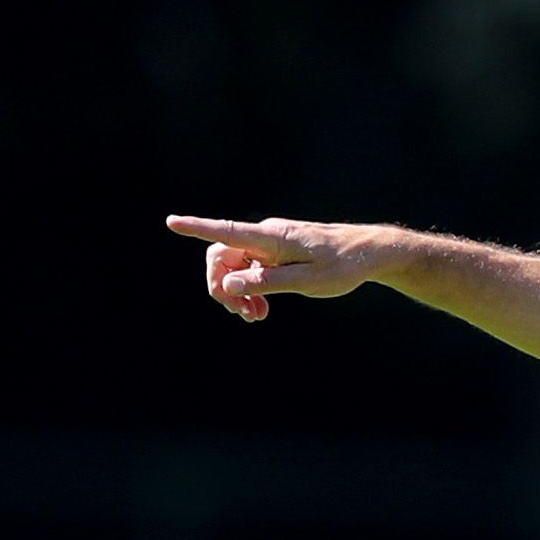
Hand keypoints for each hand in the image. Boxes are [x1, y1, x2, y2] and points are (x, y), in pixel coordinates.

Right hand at [165, 216, 390, 321]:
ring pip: (235, 266)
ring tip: (255, 317)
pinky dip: (250, 289)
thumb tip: (228, 283)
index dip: (197, 228)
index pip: (226, 232)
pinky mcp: (276, 252)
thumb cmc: (342, 266)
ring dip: (237, 293)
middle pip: (222, 257)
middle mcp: (266, 236)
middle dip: (222, 287)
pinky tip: (261, 309)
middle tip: (241, 315)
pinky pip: (250, 269)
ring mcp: (270, 244)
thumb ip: (267, 283)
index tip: (171, 222)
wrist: (367, 253)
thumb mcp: (307, 282)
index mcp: (272, 239)